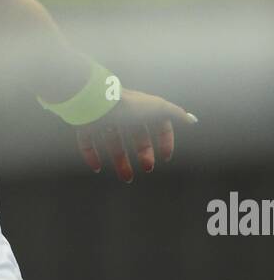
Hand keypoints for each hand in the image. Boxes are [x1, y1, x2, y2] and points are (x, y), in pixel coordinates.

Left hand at [76, 89, 198, 182]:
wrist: (97, 101)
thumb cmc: (128, 105)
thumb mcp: (157, 109)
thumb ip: (175, 114)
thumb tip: (193, 120)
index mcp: (142, 108)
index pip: (158, 125)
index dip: (164, 140)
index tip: (165, 157)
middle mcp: (124, 114)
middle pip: (136, 137)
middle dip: (143, 154)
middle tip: (147, 169)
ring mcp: (104, 120)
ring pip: (113, 143)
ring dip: (120, 161)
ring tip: (127, 177)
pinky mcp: (86, 126)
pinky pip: (88, 143)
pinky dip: (92, 156)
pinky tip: (97, 167)